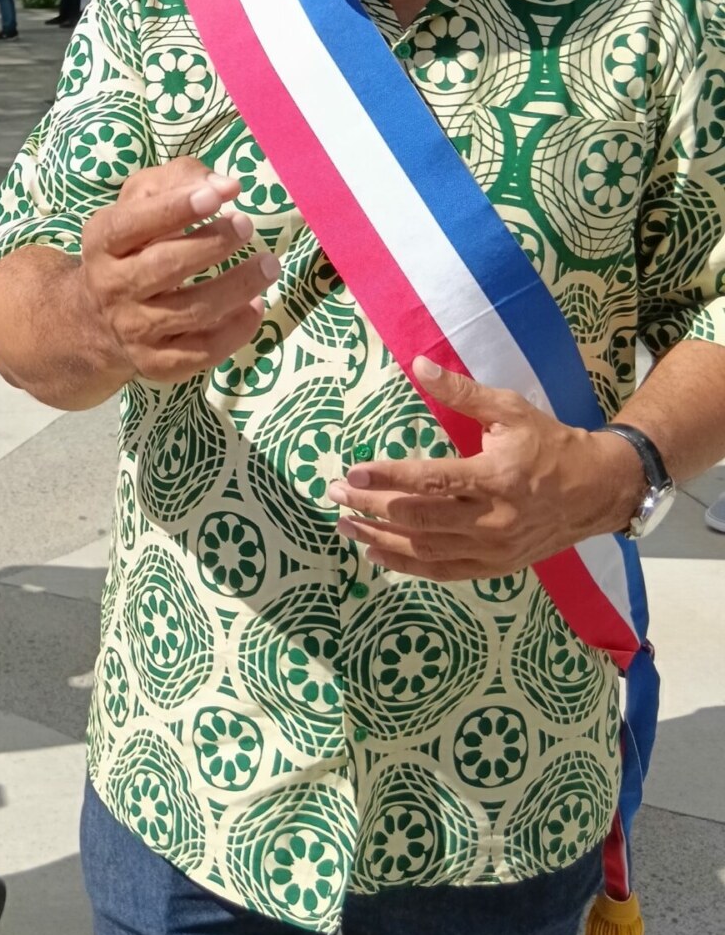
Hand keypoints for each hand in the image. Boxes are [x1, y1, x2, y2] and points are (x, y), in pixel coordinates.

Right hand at [80, 156, 277, 385]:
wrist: (98, 318)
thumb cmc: (134, 245)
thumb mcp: (141, 201)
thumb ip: (180, 179)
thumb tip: (228, 186)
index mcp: (102, 242)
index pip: (131, 224)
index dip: (173, 208)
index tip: (215, 196)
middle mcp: (112, 287)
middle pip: (164, 267)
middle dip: (211, 245)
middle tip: (246, 225)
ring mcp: (134, 329)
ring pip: (192, 312)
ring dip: (237, 286)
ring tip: (268, 264)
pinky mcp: (156, 363)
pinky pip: (203, 351)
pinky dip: (237, 330)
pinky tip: (256, 306)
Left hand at [326, 357, 646, 578]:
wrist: (598, 491)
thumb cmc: (550, 444)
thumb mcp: (509, 409)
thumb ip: (461, 392)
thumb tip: (419, 364)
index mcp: (495, 477)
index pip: (431, 480)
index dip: (389, 478)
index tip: (353, 472)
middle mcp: (492, 518)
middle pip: (419, 518)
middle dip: (372, 507)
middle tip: (336, 494)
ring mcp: (494, 548)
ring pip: (426, 550)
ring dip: (381, 539)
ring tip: (346, 524)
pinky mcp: (496, 566)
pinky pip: (445, 571)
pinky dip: (408, 565)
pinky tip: (378, 553)